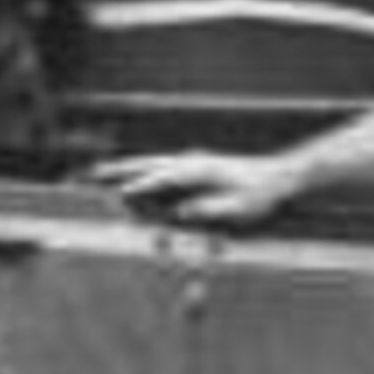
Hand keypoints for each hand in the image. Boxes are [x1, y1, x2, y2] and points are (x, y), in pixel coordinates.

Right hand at [107, 150, 302, 227]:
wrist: (278, 176)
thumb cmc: (261, 194)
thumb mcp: (239, 207)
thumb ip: (209, 208)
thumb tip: (180, 212)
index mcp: (201, 169)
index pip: (164, 177)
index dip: (142, 185)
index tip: (122, 192)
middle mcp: (193, 161)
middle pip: (150, 163)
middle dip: (121, 169)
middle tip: (94, 173)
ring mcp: (193, 162)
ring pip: (152, 163)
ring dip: (127, 167)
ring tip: (102, 172)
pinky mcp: (195, 167)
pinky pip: (162, 169)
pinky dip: (143, 171)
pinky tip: (132, 177)